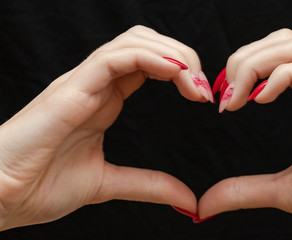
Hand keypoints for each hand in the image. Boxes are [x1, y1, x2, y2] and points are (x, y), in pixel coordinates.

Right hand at [0, 25, 211, 230]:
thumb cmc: (40, 185)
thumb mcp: (108, 183)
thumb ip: (149, 185)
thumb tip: (188, 199)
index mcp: (104, 98)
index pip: (148, 63)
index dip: (181, 71)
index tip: (203, 96)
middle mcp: (96, 83)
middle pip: (146, 43)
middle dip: (183, 55)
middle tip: (204, 87)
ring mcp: (83, 82)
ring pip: (134, 41)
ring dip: (173, 54)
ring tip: (194, 83)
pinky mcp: (71, 89)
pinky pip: (116, 57)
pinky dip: (151, 59)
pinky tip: (175, 75)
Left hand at [198, 29, 291, 238]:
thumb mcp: (283, 191)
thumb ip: (245, 190)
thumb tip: (206, 204)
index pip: (275, 57)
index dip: (241, 69)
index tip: (224, 102)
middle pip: (280, 41)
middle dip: (243, 59)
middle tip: (227, 95)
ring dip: (256, 63)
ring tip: (240, 97)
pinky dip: (279, 77)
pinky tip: (262, 102)